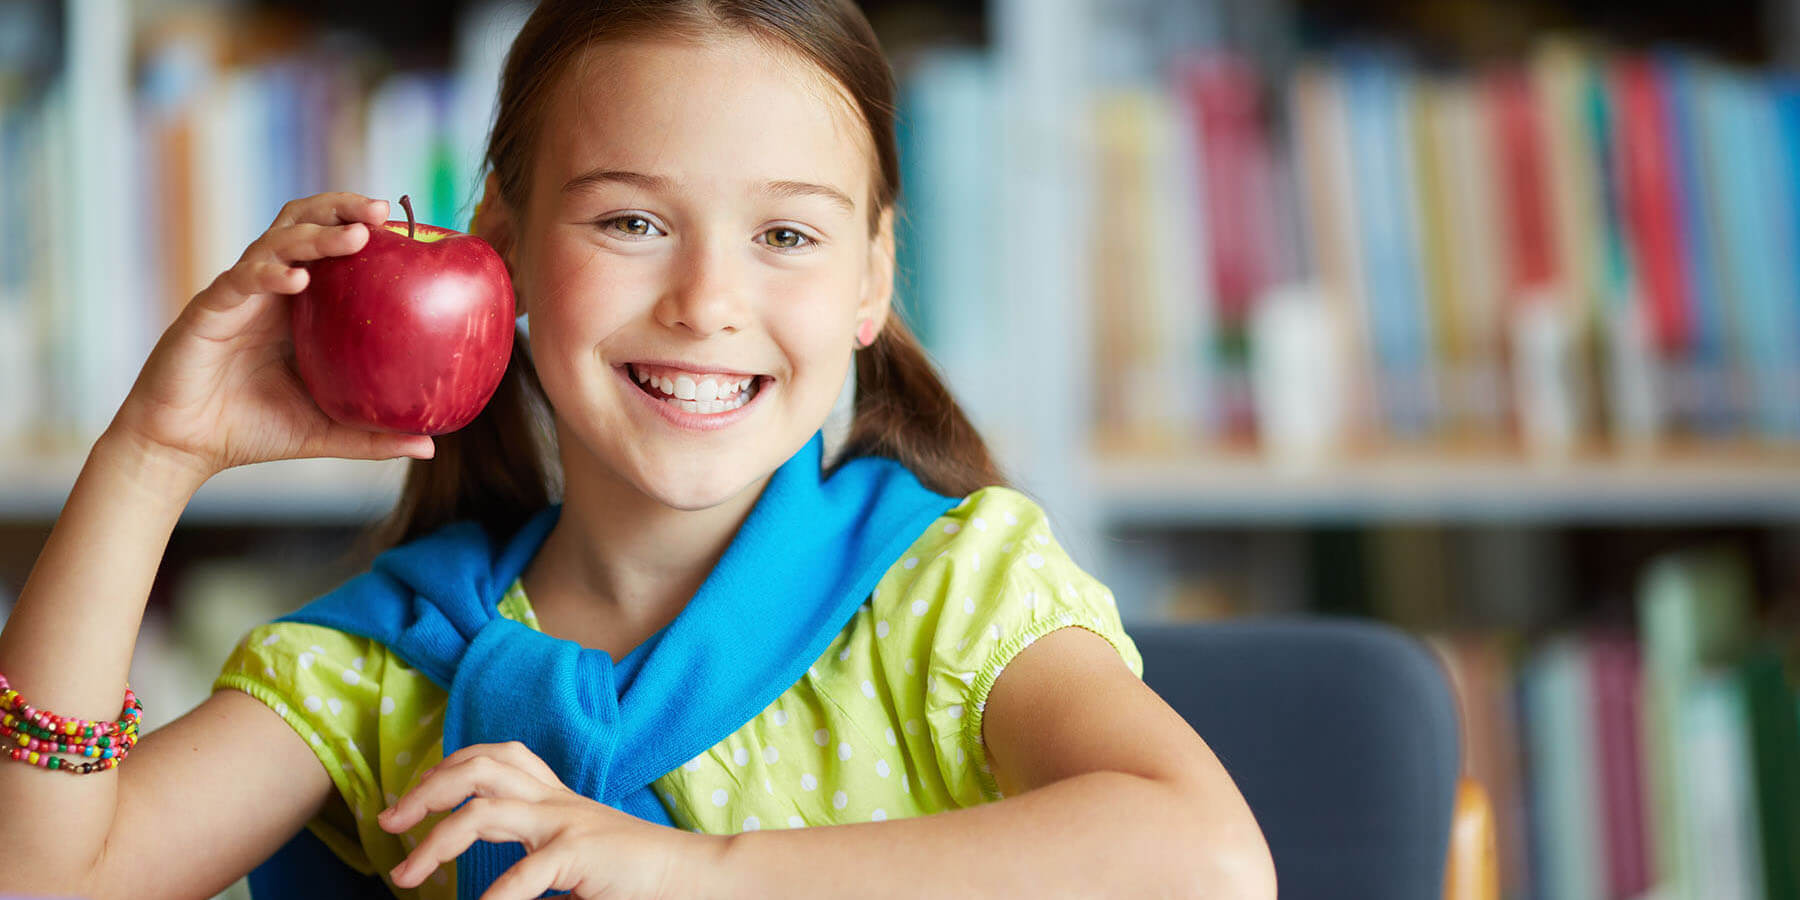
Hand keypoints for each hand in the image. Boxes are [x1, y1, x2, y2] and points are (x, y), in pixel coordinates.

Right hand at [108, 192, 435, 480]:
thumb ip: (374, 437)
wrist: (184, 448)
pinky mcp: (208, 311)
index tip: (405, 227)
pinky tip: (297, 280)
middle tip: (382, 211)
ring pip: (276, 243)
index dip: (361, 228)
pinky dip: (269, 274)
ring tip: (355, 236)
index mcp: (298, 307)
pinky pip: (240, 281)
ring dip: (315, 235)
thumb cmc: (252, 431)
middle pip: (303, 225)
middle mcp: (269, 290)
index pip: (330, 248)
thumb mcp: (325, 433)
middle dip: (340, 209)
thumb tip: (431, 448)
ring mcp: (239, 296)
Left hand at [378, 741, 725, 899]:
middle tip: (389, 822)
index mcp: (553, 796)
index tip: (408, 804)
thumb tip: (491, 886)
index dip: (443, 770)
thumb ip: (534, 857)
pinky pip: (524, 873)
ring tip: (406, 875)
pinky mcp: (580, 852)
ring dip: (435, 841)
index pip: (491, 757)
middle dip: (424, 790)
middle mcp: (555, 800)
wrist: (692, 874)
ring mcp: (567, 822)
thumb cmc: (633, 874)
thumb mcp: (574, 855)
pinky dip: (494, 898)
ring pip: (485, 807)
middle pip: (478, 767)